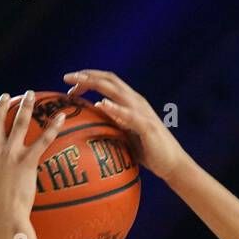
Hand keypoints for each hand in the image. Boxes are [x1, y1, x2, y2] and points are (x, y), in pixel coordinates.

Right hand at [0, 91, 68, 237]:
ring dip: (26, 105)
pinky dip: (53, 127)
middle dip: (0, 105)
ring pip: (19, 122)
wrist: (1, 220)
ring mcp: (10, 154)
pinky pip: (43, 140)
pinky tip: (61, 115)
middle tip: (6, 96)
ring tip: (31, 94)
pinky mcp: (27, 161)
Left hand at [62, 70, 187, 180]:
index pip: (107, 82)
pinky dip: (115, 108)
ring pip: (117, 90)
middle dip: (87, 75)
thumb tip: (92, 124)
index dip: (88, 78)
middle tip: (66, 78)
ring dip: (96, 84)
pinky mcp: (146, 126)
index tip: (70, 84)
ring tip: (79, 83)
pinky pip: (129, 114)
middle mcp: (135, 101)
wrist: (171, 163)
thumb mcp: (126, 135)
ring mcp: (141, 112)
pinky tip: (102, 104)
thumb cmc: (148, 151)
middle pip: (109, 80)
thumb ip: (112, 124)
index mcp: (130, 101)